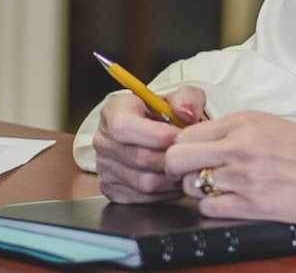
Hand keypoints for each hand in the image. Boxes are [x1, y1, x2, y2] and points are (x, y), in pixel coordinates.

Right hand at [94, 86, 207, 202]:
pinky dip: (166, 192)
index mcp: (114, 111)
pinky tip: (175, 179)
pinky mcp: (112, 189)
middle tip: (191, 155)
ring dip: (172, 178)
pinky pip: (143, 198)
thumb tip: (188, 113)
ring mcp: (104, 167)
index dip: (156, 135)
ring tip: (186, 166)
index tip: (179, 135)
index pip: (125, 126)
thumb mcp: (178, 96)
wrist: (154, 132)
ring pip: (144, 182)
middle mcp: (103, 140)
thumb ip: (187, 98)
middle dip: (172, 159)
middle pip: (139, 158)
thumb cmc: (164, 114)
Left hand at [163, 111, 295, 231]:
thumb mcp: (273, 127)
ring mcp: (244, 177)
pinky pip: (208, 209)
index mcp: (245, 122)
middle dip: (176, 169)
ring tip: (219, 189)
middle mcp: (240, 146)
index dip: (181, 146)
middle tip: (188, 175)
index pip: (187, 132)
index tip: (188, 155)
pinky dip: (213, 209)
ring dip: (198, 191)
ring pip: (190, 186)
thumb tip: (200, 142)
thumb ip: (236, 132)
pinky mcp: (251, 206)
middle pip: (176, 158)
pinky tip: (230, 203)